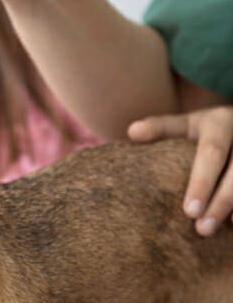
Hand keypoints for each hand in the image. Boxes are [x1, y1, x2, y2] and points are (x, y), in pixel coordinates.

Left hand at [128, 106, 232, 236]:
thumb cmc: (204, 130)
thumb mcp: (185, 124)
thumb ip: (160, 128)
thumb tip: (132, 132)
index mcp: (221, 123)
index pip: (212, 154)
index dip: (202, 183)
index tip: (188, 211)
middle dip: (220, 203)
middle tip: (200, 228)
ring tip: (212, 231)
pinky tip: (232, 228)